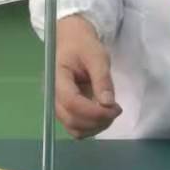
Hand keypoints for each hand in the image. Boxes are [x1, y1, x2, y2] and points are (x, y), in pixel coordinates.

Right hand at [54, 14, 121, 138]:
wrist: (72, 42)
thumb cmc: (83, 45)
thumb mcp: (97, 56)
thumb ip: (102, 79)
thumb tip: (108, 103)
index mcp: (57, 78)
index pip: (71, 102)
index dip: (93, 111)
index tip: (114, 108)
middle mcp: (53, 95)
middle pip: (71, 119)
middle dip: (97, 120)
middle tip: (116, 110)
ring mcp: (58, 105)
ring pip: (74, 128)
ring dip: (95, 127)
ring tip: (110, 112)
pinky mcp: (65, 110)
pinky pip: (76, 127)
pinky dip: (91, 127)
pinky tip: (102, 116)